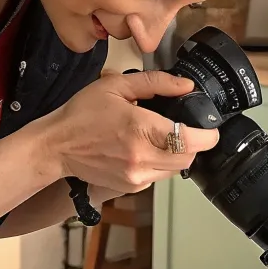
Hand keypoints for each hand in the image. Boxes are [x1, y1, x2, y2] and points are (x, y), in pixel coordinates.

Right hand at [38, 71, 219, 194]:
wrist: (57, 146)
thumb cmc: (81, 115)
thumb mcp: (117, 85)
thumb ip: (156, 83)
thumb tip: (185, 85)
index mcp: (140, 129)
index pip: (190, 139)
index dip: (208, 134)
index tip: (210, 127)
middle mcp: (141, 157)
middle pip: (189, 158)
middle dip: (195, 144)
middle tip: (188, 129)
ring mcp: (136, 176)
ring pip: (176, 170)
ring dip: (178, 155)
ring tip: (163, 138)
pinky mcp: (131, 186)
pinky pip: (159, 177)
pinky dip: (161, 164)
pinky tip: (146, 149)